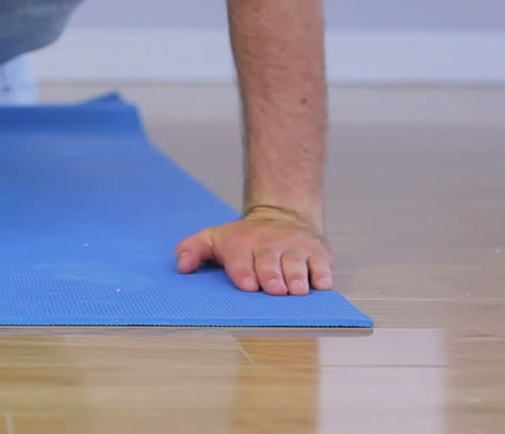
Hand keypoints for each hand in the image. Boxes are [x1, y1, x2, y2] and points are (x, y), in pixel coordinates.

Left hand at [174, 206, 331, 295]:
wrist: (282, 214)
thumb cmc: (243, 237)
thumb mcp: (213, 237)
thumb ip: (192, 249)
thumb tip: (181, 266)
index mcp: (242, 244)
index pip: (241, 259)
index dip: (244, 272)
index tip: (247, 285)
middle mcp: (269, 245)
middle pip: (270, 263)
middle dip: (272, 277)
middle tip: (274, 290)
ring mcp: (295, 248)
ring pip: (296, 264)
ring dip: (296, 278)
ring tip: (296, 290)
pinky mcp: (318, 252)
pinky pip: (322, 264)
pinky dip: (322, 274)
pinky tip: (321, 283)